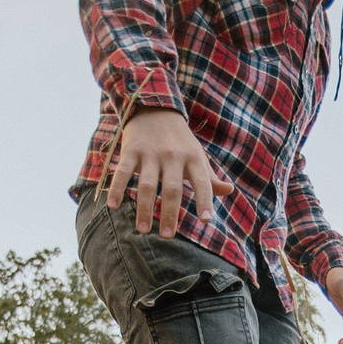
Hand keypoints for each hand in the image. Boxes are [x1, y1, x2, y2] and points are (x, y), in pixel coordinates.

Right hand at [105, 107, 232, 237]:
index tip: (206, 221)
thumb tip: (229, 191)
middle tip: (166, 236)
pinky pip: (122, 172)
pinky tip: (113, 206)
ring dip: (143, 208)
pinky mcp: (131, 150)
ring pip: (146, 184)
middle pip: (171, 189)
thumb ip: (209, 177)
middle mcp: (173, 156)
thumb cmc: (180, 140)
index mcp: (193, 158)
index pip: (202, 182)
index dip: (205, 201)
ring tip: (143, 230)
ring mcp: (151, 153)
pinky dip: (117, 188)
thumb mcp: (197, 155)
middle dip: (169, 213)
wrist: (155, 107)